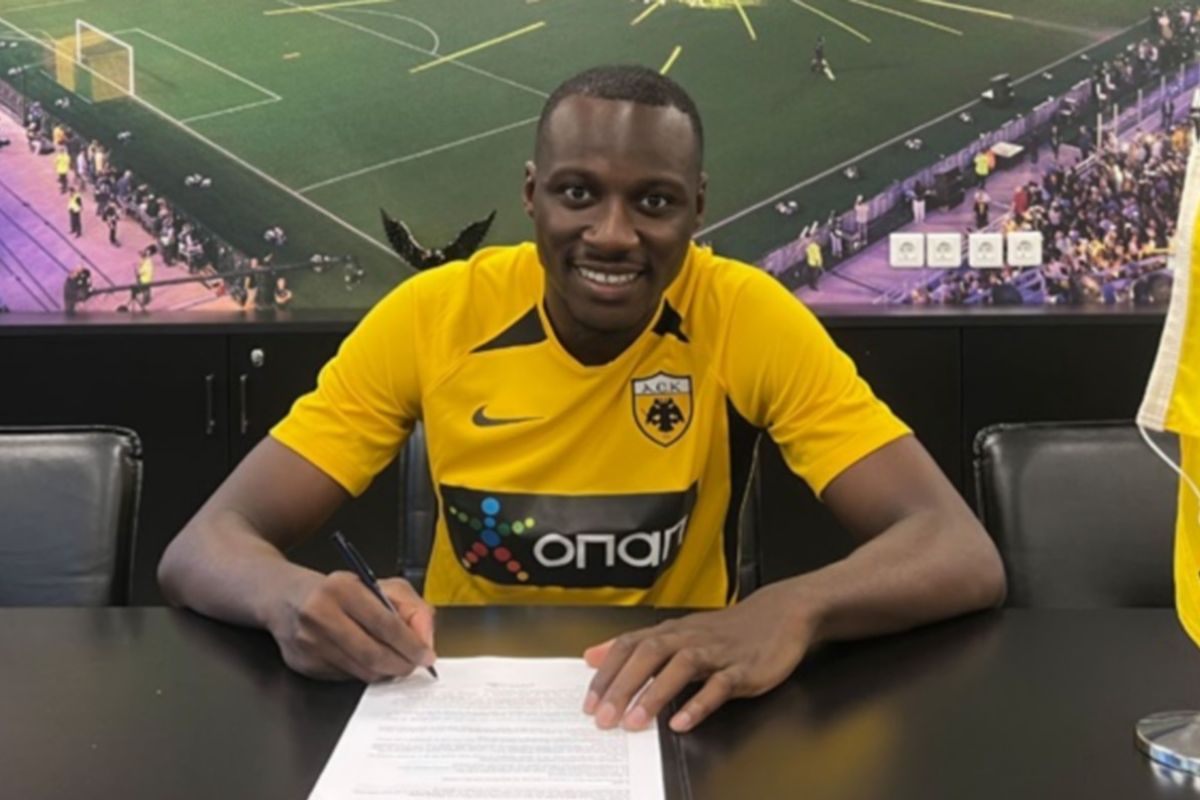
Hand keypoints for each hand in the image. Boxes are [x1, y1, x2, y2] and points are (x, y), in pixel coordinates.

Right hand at [268, 571, 435, 681]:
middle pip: (372, 653)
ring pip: (360, 670)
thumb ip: (409, 606)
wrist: (285, 598)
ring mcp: (308, 642)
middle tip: (414, 666)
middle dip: (401, 664)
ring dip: (384, 672)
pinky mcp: (302, 663)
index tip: (427, 655)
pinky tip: (367, 662)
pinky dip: (363, 673)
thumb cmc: (338, 592)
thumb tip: (425, 638)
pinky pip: (345, 677)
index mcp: (342, 588)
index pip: (385, 623)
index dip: (411, 644)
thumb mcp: (377, 585)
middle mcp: (320, 614)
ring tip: (395, 663)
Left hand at [582, 587, 811, 732]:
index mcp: (672, 632)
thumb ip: (636, 645)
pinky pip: (719, 685)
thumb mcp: (679, 633)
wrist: (781, 614)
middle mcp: (690, 638)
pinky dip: (700, 703)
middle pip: (649, 655)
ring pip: (680, 667)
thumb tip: (593, 655)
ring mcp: (717, 653)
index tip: (589, 701)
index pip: (630, 646)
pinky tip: (684, 722)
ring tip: (635, 721)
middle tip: (603, 717)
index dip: (607, 673)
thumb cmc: (726, 630)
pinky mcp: (743, 669)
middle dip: (623, 686)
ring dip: (655, 694)